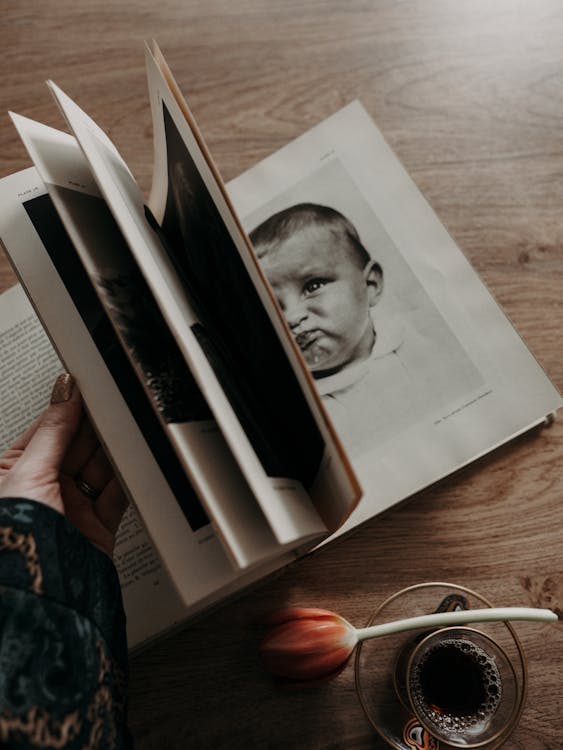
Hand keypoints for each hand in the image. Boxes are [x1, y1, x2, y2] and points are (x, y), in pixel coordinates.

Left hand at [0, 373, 127, 555]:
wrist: (39, 591)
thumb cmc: (13, 539)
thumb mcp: (27, 473)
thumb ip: (53, 431)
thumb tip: (65, 393)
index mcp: (13, 473)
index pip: (47, 431)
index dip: (69, 411)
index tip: (90, 391)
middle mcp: (43, 489)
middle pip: (77, 447)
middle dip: (95, 430)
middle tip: (113, 410)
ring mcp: (71, 508)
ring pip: (100, 468)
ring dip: (113, 453)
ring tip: (126, 434)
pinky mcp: (97, 526)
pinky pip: (117, 494)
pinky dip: (127, 479)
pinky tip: (132, 464)